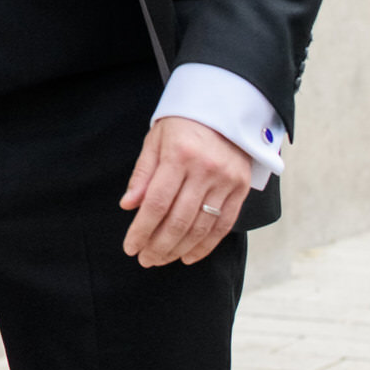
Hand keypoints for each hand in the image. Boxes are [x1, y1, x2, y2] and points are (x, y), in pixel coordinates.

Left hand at [119, 116, 249, 265]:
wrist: (224, 110)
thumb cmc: (182, 124)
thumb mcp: (155, 141)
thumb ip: (143, 174)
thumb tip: (128, 205)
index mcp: (179, 155)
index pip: (157, 203)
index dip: (142, 230)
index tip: (130, 247)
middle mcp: (205, 170)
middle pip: (179, 220)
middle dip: (158, 245)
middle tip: (145, 260)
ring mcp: (226, 181)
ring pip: (201, 227)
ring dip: (179, 249)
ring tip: (161, 259)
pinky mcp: (241, 189)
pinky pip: (224, 225)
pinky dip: (206, 245)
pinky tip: (189, 256)